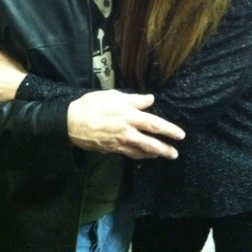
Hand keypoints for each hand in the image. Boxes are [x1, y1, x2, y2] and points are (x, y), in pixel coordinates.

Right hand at [67, 90, 184, 160]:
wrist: (71, 123)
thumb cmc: (92, 105)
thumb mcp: (113, 96)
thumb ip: (134, 99)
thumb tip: (151, 100)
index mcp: (129, 117)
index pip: (154, 124)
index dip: (169, 130)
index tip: (180, 135)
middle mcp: (127, 132)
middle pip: (151, 144)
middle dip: (165, 149)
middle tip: (176, 154)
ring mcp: (120, 143)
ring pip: (141, 152)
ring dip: (154, 154)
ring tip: (163, 155)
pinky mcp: (112, 150)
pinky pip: (129, 154)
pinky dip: (139, 155)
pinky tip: (144, 154)